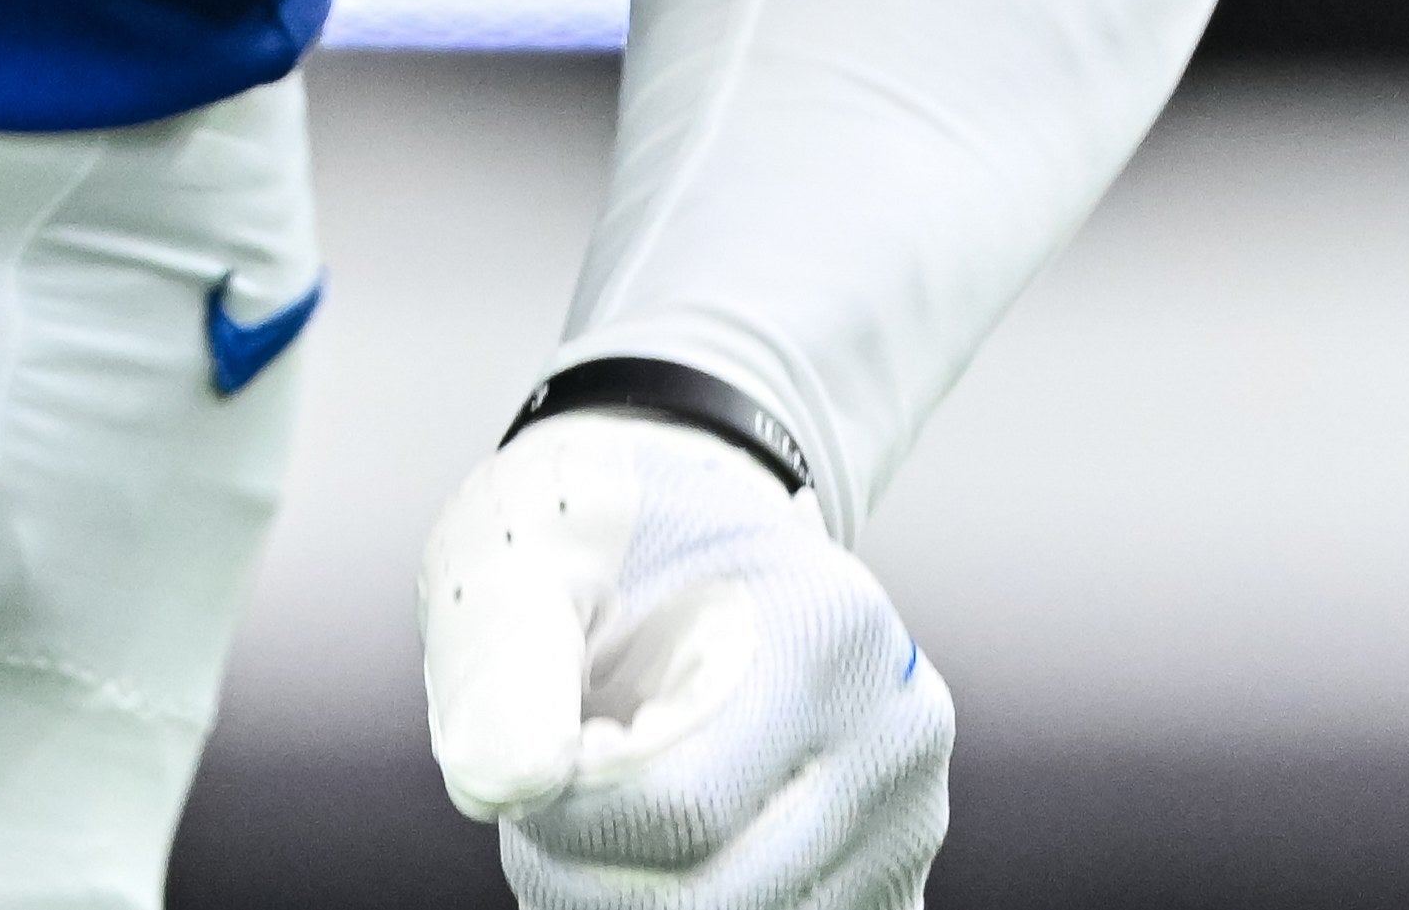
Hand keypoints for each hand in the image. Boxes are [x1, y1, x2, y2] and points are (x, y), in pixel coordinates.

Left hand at [420, 410, 951, 909]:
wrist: (688, 535)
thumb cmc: (594, 544)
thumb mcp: (524, 552)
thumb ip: (500, 658)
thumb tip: (503, 783)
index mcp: (826, 627)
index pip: (679, 806)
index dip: (562, 816)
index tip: (528, 760)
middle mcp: (897, 731)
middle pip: (711, 899)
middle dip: (583, 877)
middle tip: (542, 806)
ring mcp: (908, 818)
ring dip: (624, 901)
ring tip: (595, 816)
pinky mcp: (893, 880)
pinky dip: (682, 909)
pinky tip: (646, 853)